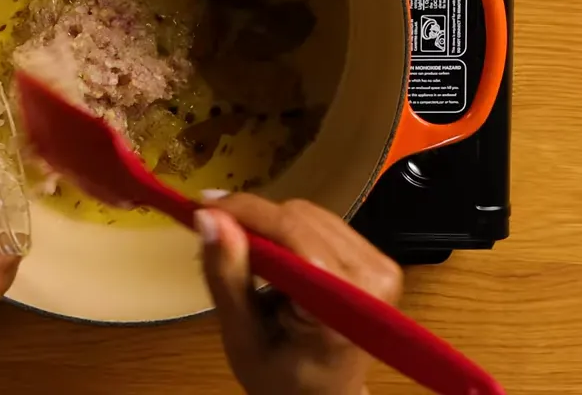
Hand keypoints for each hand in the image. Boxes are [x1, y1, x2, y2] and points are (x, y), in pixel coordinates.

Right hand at [196, 194, 402, 394]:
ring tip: (244, 256)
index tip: (201, 205)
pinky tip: (273, 259)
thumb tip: (209, 218)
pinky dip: (289, 233)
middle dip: (253, 221)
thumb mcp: (242, 339)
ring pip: (309, 214)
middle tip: (215, 235)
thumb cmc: (283, 380)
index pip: (293, 234)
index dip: (246, 212)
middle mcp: (373, 278)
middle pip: (300, 218)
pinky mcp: (378, 260)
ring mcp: (381, 266)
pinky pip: (322, 224)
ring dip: (270, 227)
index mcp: (343, 308)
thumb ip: (227, 278)